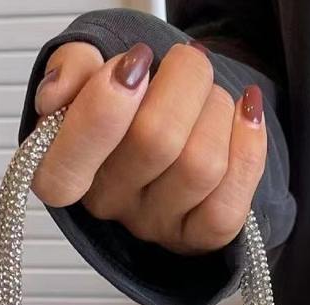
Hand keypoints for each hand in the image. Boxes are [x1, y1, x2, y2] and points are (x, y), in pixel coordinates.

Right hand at [31, 40, 265, 254]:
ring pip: (201, 165)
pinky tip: (245, 115)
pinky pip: (230, 205)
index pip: (66, 170)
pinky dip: (249, 145)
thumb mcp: (88, 73)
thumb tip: (59, 93)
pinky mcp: (200, 237)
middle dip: (184, 80)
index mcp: (64, 171)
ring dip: (218, 109)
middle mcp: (108, 204)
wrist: (173, 122)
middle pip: (153, 142)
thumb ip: (70, 69)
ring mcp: (155, 225)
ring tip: (210, 96)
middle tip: (187, 63)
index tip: (133, 66)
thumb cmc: (130, 101)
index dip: (101, 113)